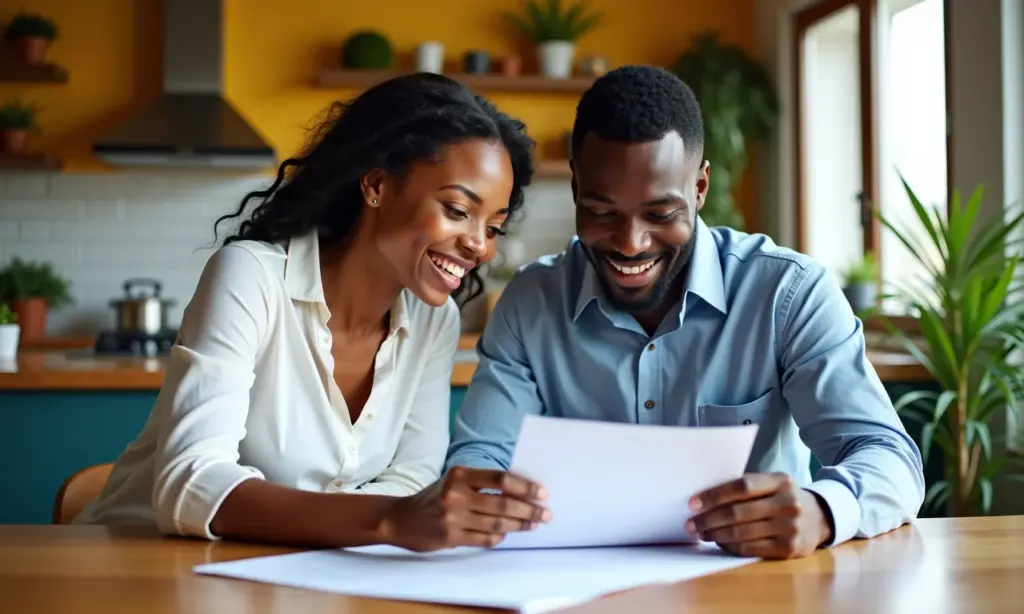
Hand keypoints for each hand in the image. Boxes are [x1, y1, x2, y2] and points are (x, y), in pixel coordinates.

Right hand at [378, 466, 550, 551]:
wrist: (400, 518)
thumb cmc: (434, 497)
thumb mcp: (454, 481)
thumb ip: (481, 484)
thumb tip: (520, 491)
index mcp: (459, 474)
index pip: (500, 479)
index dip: (525, 486)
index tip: (542, 493)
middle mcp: (455, 494)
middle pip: (502, 503)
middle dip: (529, 510)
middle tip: (546, 514)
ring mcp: (453, 517)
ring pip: (496, 524)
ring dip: (519, 525)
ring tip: (534, 525)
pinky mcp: (450, 537)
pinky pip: (484, 540)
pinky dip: (499, 538)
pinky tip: (507, 535)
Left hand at [686, 472, 832, 558]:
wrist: (820, 517)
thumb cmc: (783, 498)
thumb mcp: (772, 484)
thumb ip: (746, 487)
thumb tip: (704, 499)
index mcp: (780, 481)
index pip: (742, 486)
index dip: (714, 495)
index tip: (693, 503)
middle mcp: (788, 502)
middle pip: (738, 512)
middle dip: (709, 519)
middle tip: (691, 524)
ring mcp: (790, 527)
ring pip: (742, 533)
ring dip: (716, 534)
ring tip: (702, 533)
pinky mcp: (789, 548)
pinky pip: (751, 548)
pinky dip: (731, 547)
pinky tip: (721, 543)